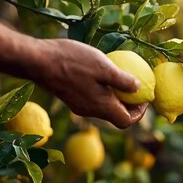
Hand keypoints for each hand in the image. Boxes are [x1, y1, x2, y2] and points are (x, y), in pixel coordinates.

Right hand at [33, 39, 147, 128]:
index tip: (144, 96)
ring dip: (115, 96)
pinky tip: (101, 73)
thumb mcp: (103, 67)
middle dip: (129, 103)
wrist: (38, 61)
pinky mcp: (70, 97)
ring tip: (120, 76)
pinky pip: (92, 99)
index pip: (126, 121)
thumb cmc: (72, 62)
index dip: (139, 112)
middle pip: (116, 115)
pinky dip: (102, 91)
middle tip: (135, 85)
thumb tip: (139, 88)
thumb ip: (123, 80)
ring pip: (104, 107)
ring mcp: (78, 105)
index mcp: (101, 107)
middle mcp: (90, 111)